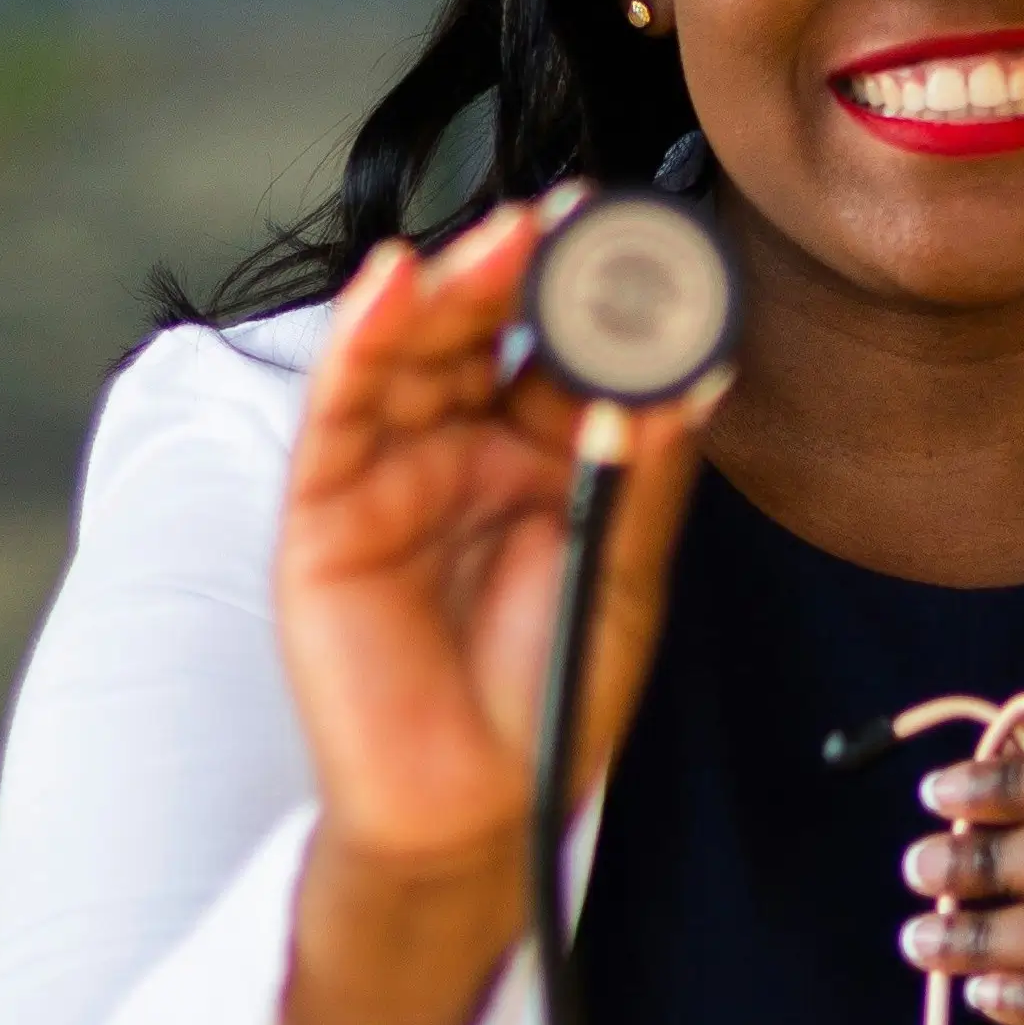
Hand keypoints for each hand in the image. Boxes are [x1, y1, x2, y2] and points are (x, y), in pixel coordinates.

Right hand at [270, 196, 716, 1024]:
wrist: (479, 807)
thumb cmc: (553, 690)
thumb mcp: (626, 571)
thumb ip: (648, 471)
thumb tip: (699, 371)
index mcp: (545, 452)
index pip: (565, 346)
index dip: (600, 291)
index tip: (647, 236)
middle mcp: (463, 445)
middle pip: (486, 329)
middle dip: (526, 268)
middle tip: (579, 217)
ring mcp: (390, 471)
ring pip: (411, 350)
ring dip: (451, 286)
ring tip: (503, 239)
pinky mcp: (324, 511)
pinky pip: (337, 411)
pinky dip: (357, 341)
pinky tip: (390, 285)